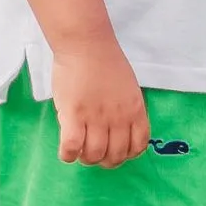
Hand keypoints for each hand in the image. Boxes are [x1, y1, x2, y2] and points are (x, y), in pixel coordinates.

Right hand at [52, 38, 149, 167]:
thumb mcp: (128, 88)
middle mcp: (119, 118)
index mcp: (135, 111)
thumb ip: (126, 110)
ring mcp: (96, 118)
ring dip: (86, 158)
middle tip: (94, 153)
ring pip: (94, 155)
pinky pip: (72, 147)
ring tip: (79, 149)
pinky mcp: (74, 115)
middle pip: (115, 155)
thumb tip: (118, 131)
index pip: (138, 146)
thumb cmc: (106, 62)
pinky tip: (67, 150)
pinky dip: (68, 155)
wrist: (86, 44)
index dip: (127, 155)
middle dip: (105, 161)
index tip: (115, 152)